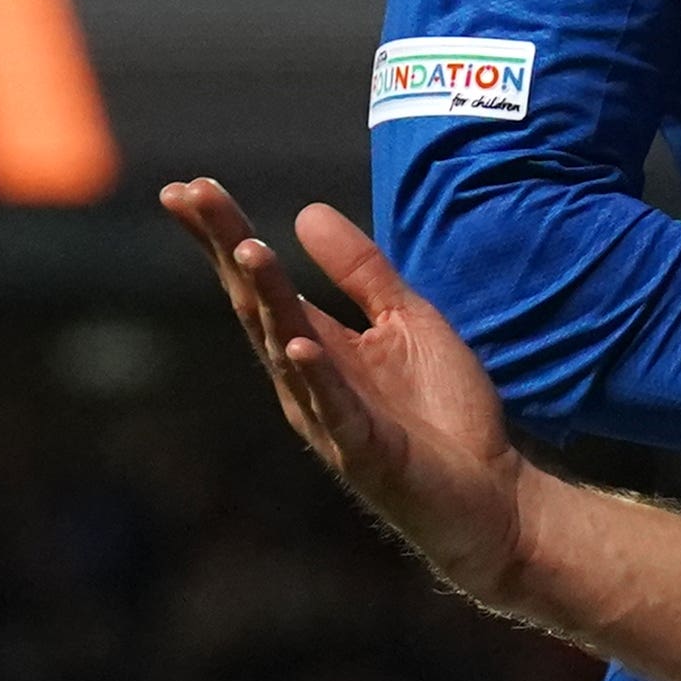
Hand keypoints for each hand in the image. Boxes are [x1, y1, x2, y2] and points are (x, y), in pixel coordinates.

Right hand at [161, 181, 535, 602]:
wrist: (492, 492)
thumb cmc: (444, 413)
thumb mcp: (408, 321)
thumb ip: (361, 273)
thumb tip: (304, 212)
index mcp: (317, 344)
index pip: (258, 281)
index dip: (223, 235)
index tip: (188, 188)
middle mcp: (308, 377)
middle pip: (256, 304)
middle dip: (225, 248)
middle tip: (190, 197)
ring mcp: (329, 415)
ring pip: (285, 348)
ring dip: (266, 298)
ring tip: (247, 249)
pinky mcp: (363, 451)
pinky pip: (333, 407)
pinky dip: (313, 375)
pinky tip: (298, 342)